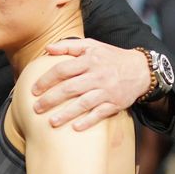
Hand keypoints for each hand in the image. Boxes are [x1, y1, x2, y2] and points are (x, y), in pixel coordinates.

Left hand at [32, 38, 150, 130]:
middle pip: (70, 88)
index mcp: (89, 60)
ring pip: (84, 103)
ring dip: (67, 114)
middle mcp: (97, 76)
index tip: (34, 90)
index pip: (63, 69)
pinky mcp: (115, 103)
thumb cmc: (111, 57)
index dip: (46, 80)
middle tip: (36, 108)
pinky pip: (100, 114)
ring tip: (51, 122)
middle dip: (51, 99)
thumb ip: (69, 46)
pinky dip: (88, 121)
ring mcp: (107, 91)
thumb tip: (47, 48)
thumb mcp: (92, 45)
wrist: (140, 69)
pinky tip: (75, 128)